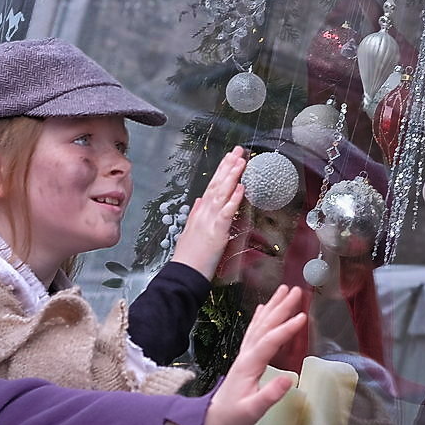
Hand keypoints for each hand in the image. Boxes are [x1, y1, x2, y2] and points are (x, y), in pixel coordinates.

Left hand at [166, 284, 304, 424]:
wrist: (212, 418)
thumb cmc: (233, 416)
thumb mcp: (253, 410)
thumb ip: (270, 395)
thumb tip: (289, 378)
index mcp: (250, 365)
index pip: (270, 342)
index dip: (286, 329)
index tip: (303, 316)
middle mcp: (246, 354)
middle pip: (265, 326)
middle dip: (281, 307)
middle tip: (297, 291)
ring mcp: (244, 354)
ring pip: (259, 324)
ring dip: (272, 306)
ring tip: (284, 290)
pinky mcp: (245, 357)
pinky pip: (253, 331)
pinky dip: (259, 317)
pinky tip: (263, 307)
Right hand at [170, 147, 246, 278]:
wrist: (183, 273)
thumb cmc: (189, 256)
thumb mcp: (190, 231)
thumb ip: (196, 213)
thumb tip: (200, 200)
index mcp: (200, 212)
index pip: (212, 186)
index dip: (221, 170)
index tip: (229, 157)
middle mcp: (204, 212)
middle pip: (217, 184)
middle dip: (228, 166)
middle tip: (238, 150)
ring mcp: (209, 220)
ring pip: (222, 193)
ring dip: (232, 176)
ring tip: (241, 161)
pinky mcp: (217, 231)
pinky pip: (227, 212)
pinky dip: (234, 199)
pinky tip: (241, 187)